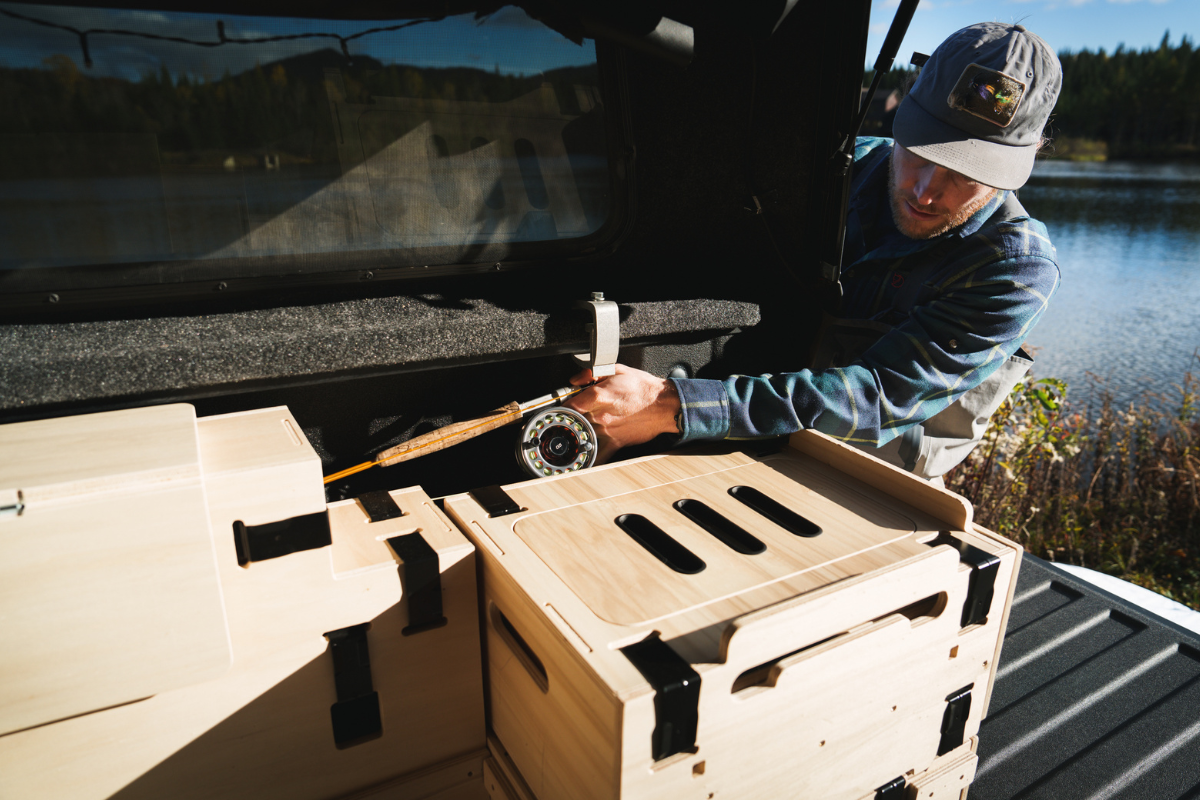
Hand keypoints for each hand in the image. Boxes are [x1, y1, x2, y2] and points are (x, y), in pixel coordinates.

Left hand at [564, 364, 680, 462]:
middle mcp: (601, 415)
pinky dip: (589, 457)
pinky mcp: (617, 442)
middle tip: (564, 419)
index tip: (556, 408)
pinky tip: (582, 456)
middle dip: (567, 420)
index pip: (569, 404)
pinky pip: (599, 454)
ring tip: (573, 432)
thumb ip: (591, 373)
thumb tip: (575, 380)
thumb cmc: (643, 388)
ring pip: (582, 436)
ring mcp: (608, 431)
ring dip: (576, 435)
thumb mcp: (617, 369)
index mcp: (599, 396)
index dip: (560, 406)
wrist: (664, 405)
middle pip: (573, 421)